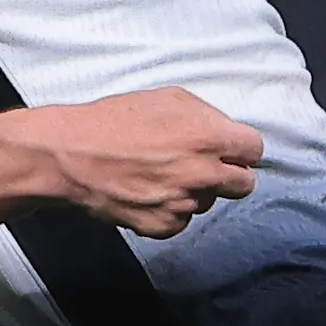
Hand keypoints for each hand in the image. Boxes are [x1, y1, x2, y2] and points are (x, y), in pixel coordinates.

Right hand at [18, 89, 263, 238]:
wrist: (70, 155)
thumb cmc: (113, 122)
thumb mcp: (168, 99)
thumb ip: (206, 117)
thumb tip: (225, 132)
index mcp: (209, 137)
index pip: (255, 150)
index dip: (241, 149)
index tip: (231, 151)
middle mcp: (202, 174)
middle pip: (244, 184)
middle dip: (229, 174)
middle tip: (204, 166)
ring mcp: (184, 204)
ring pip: (208, 202)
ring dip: (194, 192)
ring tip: (161, 174)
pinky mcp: (164, 226)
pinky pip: (182, 221)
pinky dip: (170, 210)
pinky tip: (148, 192)